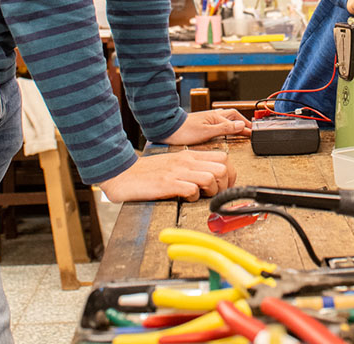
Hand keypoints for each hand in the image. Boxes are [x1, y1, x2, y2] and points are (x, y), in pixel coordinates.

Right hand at [98, 149, 234, 202]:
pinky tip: (186, 198)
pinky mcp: (168, 184)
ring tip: (201, 196)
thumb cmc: (148, 172)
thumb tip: (211, 178)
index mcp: (189, 155)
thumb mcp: (174, 163)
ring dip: (211, 191)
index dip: (230, 174)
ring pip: (211, 177)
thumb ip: (191, 167)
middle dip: (224, 184)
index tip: (226, 186)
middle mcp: (187, 161)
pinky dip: (193, 197)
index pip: (223, 158)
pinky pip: (192, 190)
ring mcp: (178, 172)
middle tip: (215, 194)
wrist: (123, 173)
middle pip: (223, 167)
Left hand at [159, 109, 251, 145]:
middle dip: (242, 121)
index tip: (253, 131)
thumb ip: (225, 128)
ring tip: (240, 128)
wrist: (167, 128)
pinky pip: (218, 122)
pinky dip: (225, 124)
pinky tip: (223, 128)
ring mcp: (207, 119)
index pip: (236, 119)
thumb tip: (241, 125)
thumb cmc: (184, 131)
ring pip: (225, 118)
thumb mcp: (207, 132)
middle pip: (232, 116)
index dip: (245, 125)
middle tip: (249, 129)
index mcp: (215, 117)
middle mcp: (212, 116)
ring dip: (234, 122)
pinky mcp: (201, 123)